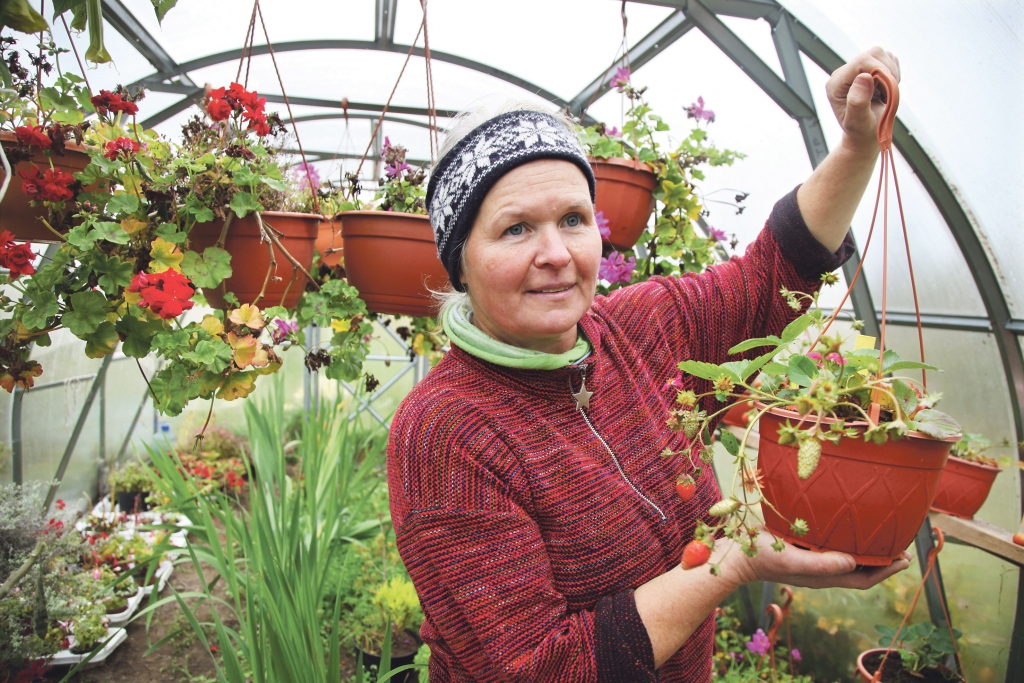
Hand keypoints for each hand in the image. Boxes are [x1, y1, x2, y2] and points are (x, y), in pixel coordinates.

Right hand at [718, 531, 910, 589]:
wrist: (734, 554)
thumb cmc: (761, 556)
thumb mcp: (791, 559)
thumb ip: (821, 563)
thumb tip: (853, 561)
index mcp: (823, 576)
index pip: (864, 578)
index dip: (886, 570)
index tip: (905, 557)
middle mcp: (821, 570)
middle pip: (860, 569)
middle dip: (883, 561)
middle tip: (901, 545)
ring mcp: (811, 559)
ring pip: (848, 558)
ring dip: (867, 550)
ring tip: (882, 536)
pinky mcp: (801, 548)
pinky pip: (832, 547)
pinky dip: (847, 540)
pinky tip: (847, 525)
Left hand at [825, 47, 901, 153]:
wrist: (864, 133)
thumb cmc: (861, 131)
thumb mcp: (858, 122)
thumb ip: (858, 102)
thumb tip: (863, 77)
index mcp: (836, 85)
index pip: (861, 62)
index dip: (880, 70)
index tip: (889, 87)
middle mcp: (843, 74)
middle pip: (873, 55)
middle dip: (887, 72)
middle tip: (887, 94)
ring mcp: (855, 70)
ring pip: (881, 55)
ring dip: (891, 73)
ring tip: (885, 93)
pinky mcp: (867, 69)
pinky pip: (887, 60)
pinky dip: (893, 73)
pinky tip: (886, 88)